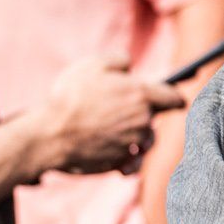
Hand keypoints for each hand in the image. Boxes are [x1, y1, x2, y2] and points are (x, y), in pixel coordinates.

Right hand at [28, 57, 183, 178]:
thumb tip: (130, 66)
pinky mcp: (122, 162)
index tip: (173, 99)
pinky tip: (120, 158)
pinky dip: (128, 162)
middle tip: (120, 112)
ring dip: (135, 137)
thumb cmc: (69, 97)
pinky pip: (133, 163)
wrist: (50, 135)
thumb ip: (118, 60)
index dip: (173, 97)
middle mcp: (143, 120)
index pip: (174, 98)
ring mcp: (134, 143)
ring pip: (145, 141)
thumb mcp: (92, 64)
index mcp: (140, 94)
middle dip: (144, 115)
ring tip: (113, 132)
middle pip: (154, 120)